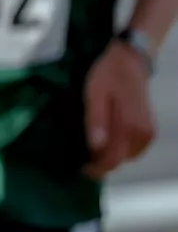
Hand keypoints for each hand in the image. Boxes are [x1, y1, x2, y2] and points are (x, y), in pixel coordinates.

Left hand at [83, 40, 155, 178]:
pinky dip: (120, 149)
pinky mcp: (149, 130)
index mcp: (129, 126)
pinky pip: (133, 148)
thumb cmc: (108, 75)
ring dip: (111, 156)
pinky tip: (106, 142)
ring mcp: (148, 133)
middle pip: (121, 160)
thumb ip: (96, 120)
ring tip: (92, 150)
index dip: (97, 168)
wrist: (130, 61)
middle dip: (102, 163)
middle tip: (83, 160)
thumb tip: (96, 147)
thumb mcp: (94, 93)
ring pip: (127, 155)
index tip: (82, 170)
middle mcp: (143, 134)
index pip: (113, 158)